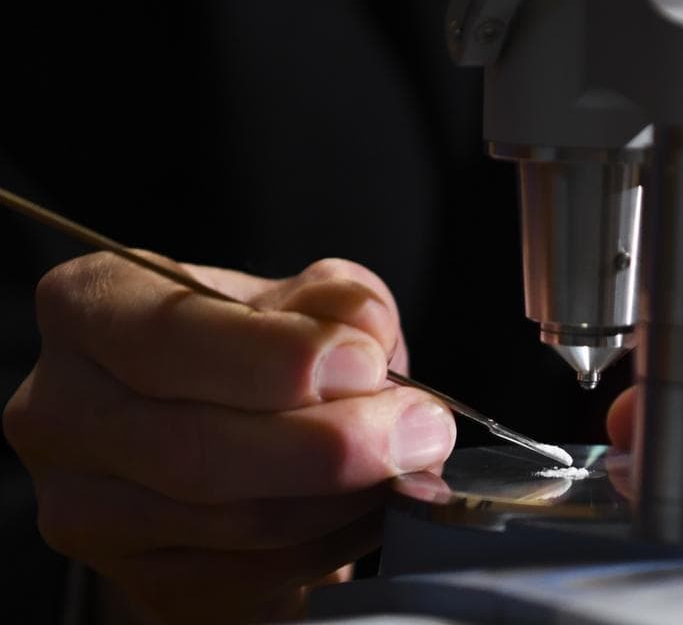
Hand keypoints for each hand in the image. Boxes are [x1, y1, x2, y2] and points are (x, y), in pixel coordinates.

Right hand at [3, 255, 455, 623]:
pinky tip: (372, 504)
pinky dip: (335, 539)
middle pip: (197, 447)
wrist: (247, 435)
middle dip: (331, 442)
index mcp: (91, 308)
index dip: (277, 356)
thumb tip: (360, 332)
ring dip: (346, 495)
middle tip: (421, 427)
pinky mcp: (143, 580)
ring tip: (409, 459)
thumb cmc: (264, 353)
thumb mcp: (305, 297)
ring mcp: (89, 509)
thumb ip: (335, 301)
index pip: (167, 336)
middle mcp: (64, 411)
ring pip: (233, 519)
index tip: (366, 361)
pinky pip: (254, 573)